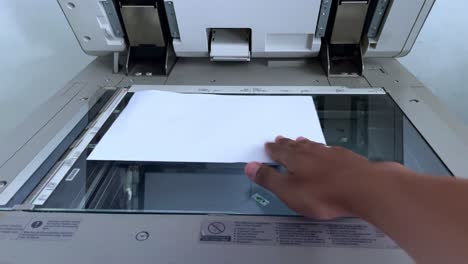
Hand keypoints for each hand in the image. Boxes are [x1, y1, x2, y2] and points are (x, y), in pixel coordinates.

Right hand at [244, 136, 390, 219]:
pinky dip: (325, 150)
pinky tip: (328, 151)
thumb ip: (268, 179)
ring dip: (305, 144)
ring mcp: (331, 154)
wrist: (364, 188)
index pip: (279, 152)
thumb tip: (250, 167)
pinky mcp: (348, 159)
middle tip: (281, 139)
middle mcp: (313, 153)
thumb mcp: (289, 191)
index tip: (268, 146)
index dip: (272, 150)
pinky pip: (331, 151)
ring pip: (314, 146)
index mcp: (295, 160)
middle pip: (296, 146)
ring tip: (301, 141)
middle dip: (287, 144)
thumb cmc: (325, 193)